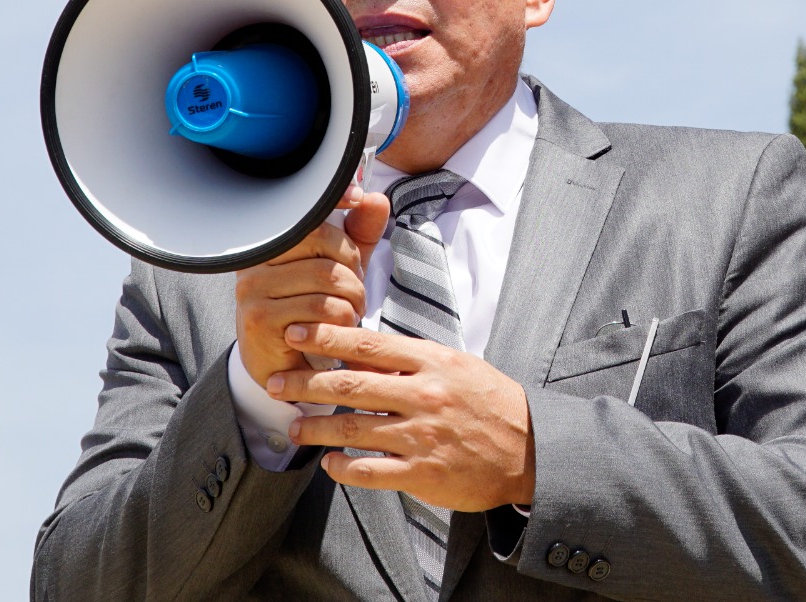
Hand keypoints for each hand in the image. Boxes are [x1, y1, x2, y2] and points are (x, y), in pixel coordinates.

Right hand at [234, 187, 389, 385]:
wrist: (284, 369)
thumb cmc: (312, 312)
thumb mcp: (341, 269)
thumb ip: (359, 234)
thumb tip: (373, 199)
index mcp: (272, 241)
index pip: (305, 210)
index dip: (333, 198)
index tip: (357, 197)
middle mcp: (256, 258)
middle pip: (323, 241)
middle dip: (353, 268)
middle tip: (358, 292)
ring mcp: (253, 287)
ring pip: (327, 277)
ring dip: (353, 300)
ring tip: (352, 313)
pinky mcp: (259, 317)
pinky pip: (319, 309)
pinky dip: (342, 320)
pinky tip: (338, 329)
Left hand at [267, 323, 534, 511]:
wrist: (529, 448)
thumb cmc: (488, 401)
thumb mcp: (454, 366)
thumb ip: (409, 360)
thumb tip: (360, 351)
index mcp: (431, 362)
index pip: (367, 344)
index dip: (325, 337)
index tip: (295, 332)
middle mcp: (423, 396)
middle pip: (350, 386)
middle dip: (305, 383)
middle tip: (275, 383)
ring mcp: (422, 436)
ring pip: (353, 430)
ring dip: (316, 429)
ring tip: (294, 427)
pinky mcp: (422, 473)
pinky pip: (370, 470)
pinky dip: (343, 467)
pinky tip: (329, 463)